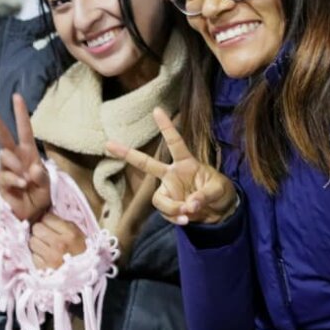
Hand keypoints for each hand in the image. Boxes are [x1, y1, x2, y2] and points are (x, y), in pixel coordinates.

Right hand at [0, 94, 50, 222]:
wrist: (34, 216)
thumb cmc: (40, 197)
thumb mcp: (47, 185)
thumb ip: (42, 176)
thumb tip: (32, 168)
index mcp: (28, 154)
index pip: (24, 130)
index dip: (20, 114)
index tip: (17, 96)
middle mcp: (15, 159)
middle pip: (4, 137)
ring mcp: (5, 170)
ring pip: (4, 156)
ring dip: (16, 166)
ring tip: (27, 180)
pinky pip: (4, 176)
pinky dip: (15, 180)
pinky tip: (23, 185)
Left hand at [30, 211, 85, 268]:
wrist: (85, 275)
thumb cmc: (82, 253)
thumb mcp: (78, 234)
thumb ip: (62, 224)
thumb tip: (45, 217)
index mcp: (70, 234)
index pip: (47, 218)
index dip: (48, 221)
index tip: (51, 226)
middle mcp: (59, 244)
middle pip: (36, 228)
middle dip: (40, 231)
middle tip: (46, 236)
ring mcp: (50, 257)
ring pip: (32, 241)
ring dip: (37, 243)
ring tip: (46, 247)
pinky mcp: (43, 268)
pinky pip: (32, 256)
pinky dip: (37, 256)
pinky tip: (45, 257)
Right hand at [106, 108, 237, 225]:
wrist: (220, 213)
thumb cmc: (220, 193)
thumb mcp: (219, 190)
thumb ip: (205, 195)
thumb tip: (189, 205)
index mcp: (186, 163)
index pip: (175, 143)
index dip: (166, 127)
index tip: (156, 110)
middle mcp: (172, 175)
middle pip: (147, 164)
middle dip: (127, 154)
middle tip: (108, 143)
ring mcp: (169, 191)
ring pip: (158, 199)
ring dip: (172, 207)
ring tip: (189, 212)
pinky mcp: (169, 206)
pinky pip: (166, 213)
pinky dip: (176, 218)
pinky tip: (186, 220)